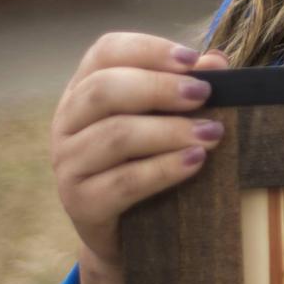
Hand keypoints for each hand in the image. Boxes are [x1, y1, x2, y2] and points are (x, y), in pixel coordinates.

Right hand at [51, 32, 229, 265]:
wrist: (130, 233)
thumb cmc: (149, 163)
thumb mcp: (167, 121)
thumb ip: (188, 89)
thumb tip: (217, 61)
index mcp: (84, 90)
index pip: (106, 52)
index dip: (149, 50)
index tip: (193, 61)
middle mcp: (67, 121)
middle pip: (105, 89)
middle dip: (160, 88)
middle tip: (204, 94)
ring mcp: (68, 163)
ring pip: (116, 135)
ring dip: (170, 131)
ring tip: (212, 134)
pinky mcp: (81, 203)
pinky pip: (124, 182)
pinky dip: (164, 169)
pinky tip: (196, 162)